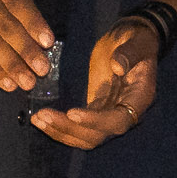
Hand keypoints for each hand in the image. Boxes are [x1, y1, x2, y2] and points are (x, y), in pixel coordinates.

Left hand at [31, 15, 163, 150]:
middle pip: (97, 135)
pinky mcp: (95, 111)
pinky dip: (59, 128)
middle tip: (43, 115)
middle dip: (69, 129)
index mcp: (139, 99)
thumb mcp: (137, 41)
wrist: (132, 42)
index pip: (118, 120)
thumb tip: (117, 66)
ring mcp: (108, 115)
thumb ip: (129, 53)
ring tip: (37, 119)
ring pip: (85, 137)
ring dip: (60, 132)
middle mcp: (125, 114)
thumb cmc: (137, 40)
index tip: (72, 113)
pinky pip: (78, 128)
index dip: (95, 121)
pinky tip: (40, 119)